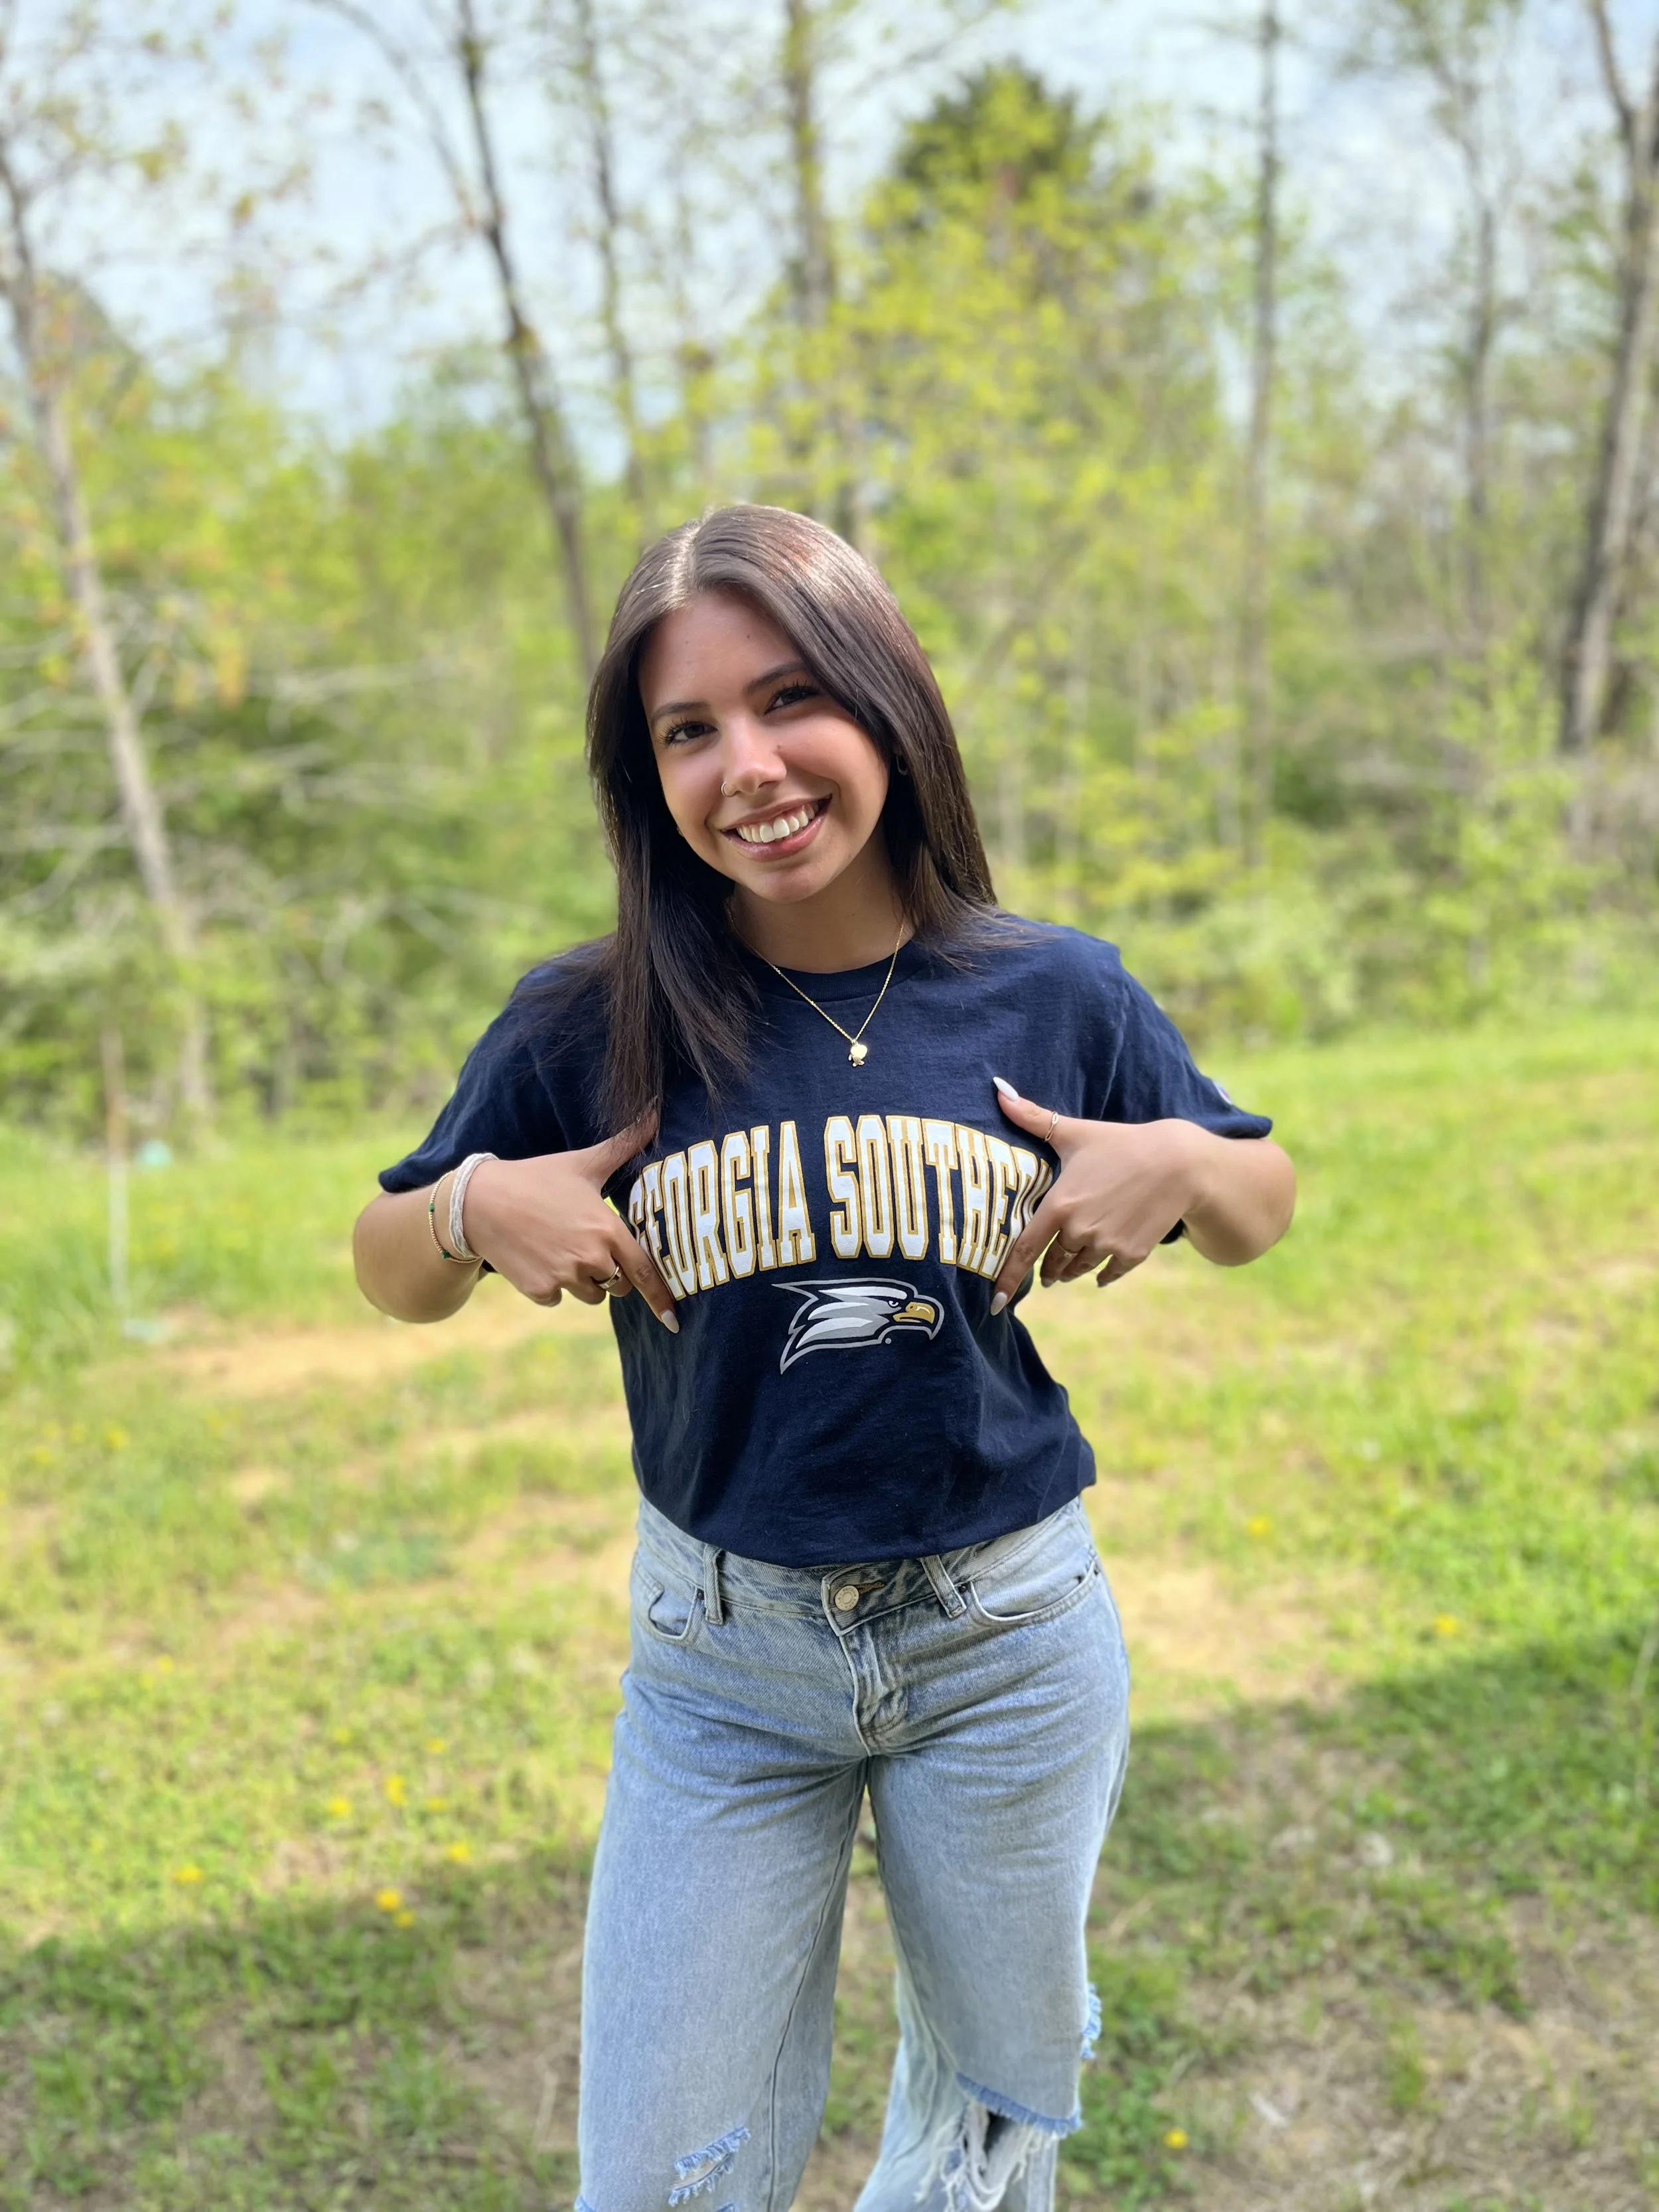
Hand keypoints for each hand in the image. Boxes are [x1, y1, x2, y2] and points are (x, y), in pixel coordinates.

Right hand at [462, 1116, 678, 1330]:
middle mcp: (590, 1258)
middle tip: (589, 1246)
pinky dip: (553, 1286)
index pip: (644, 1271)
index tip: (673, 1320)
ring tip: (560, 1246)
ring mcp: (564, 1277)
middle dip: (613, 1273)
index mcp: (606, 1230)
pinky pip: (558, 1299)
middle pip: (619, 1285)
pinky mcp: (539, 1290)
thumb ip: (623, 1146)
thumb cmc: (536, 1178)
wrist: (479, 1202)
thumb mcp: (583, 1163)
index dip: (661, 1297)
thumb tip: (656, 1112)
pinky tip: (538, 1257)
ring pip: (591, 1295)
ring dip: (584, 1281)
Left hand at [988, 1079, 1204, 1312]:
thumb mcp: (1076, 1133)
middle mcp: (1080, 1230)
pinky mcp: (1131, 1254)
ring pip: (1078, 1269)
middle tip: (1044, 1272)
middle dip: (1047, 1268)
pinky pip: (1107, 1275)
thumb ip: (1035, 1118)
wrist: (1179, 1163)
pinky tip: (1099, 1272)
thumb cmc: (1122, 1144)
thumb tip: (1000, 1091)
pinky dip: (1101, 1274)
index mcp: (1060, 1204)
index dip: (1007, 1276)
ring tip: (1066, 1269)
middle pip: (1052, 1261)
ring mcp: (1107, 1245)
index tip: (995, 1301)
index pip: (1024, 1249)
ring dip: (1071, 1270)